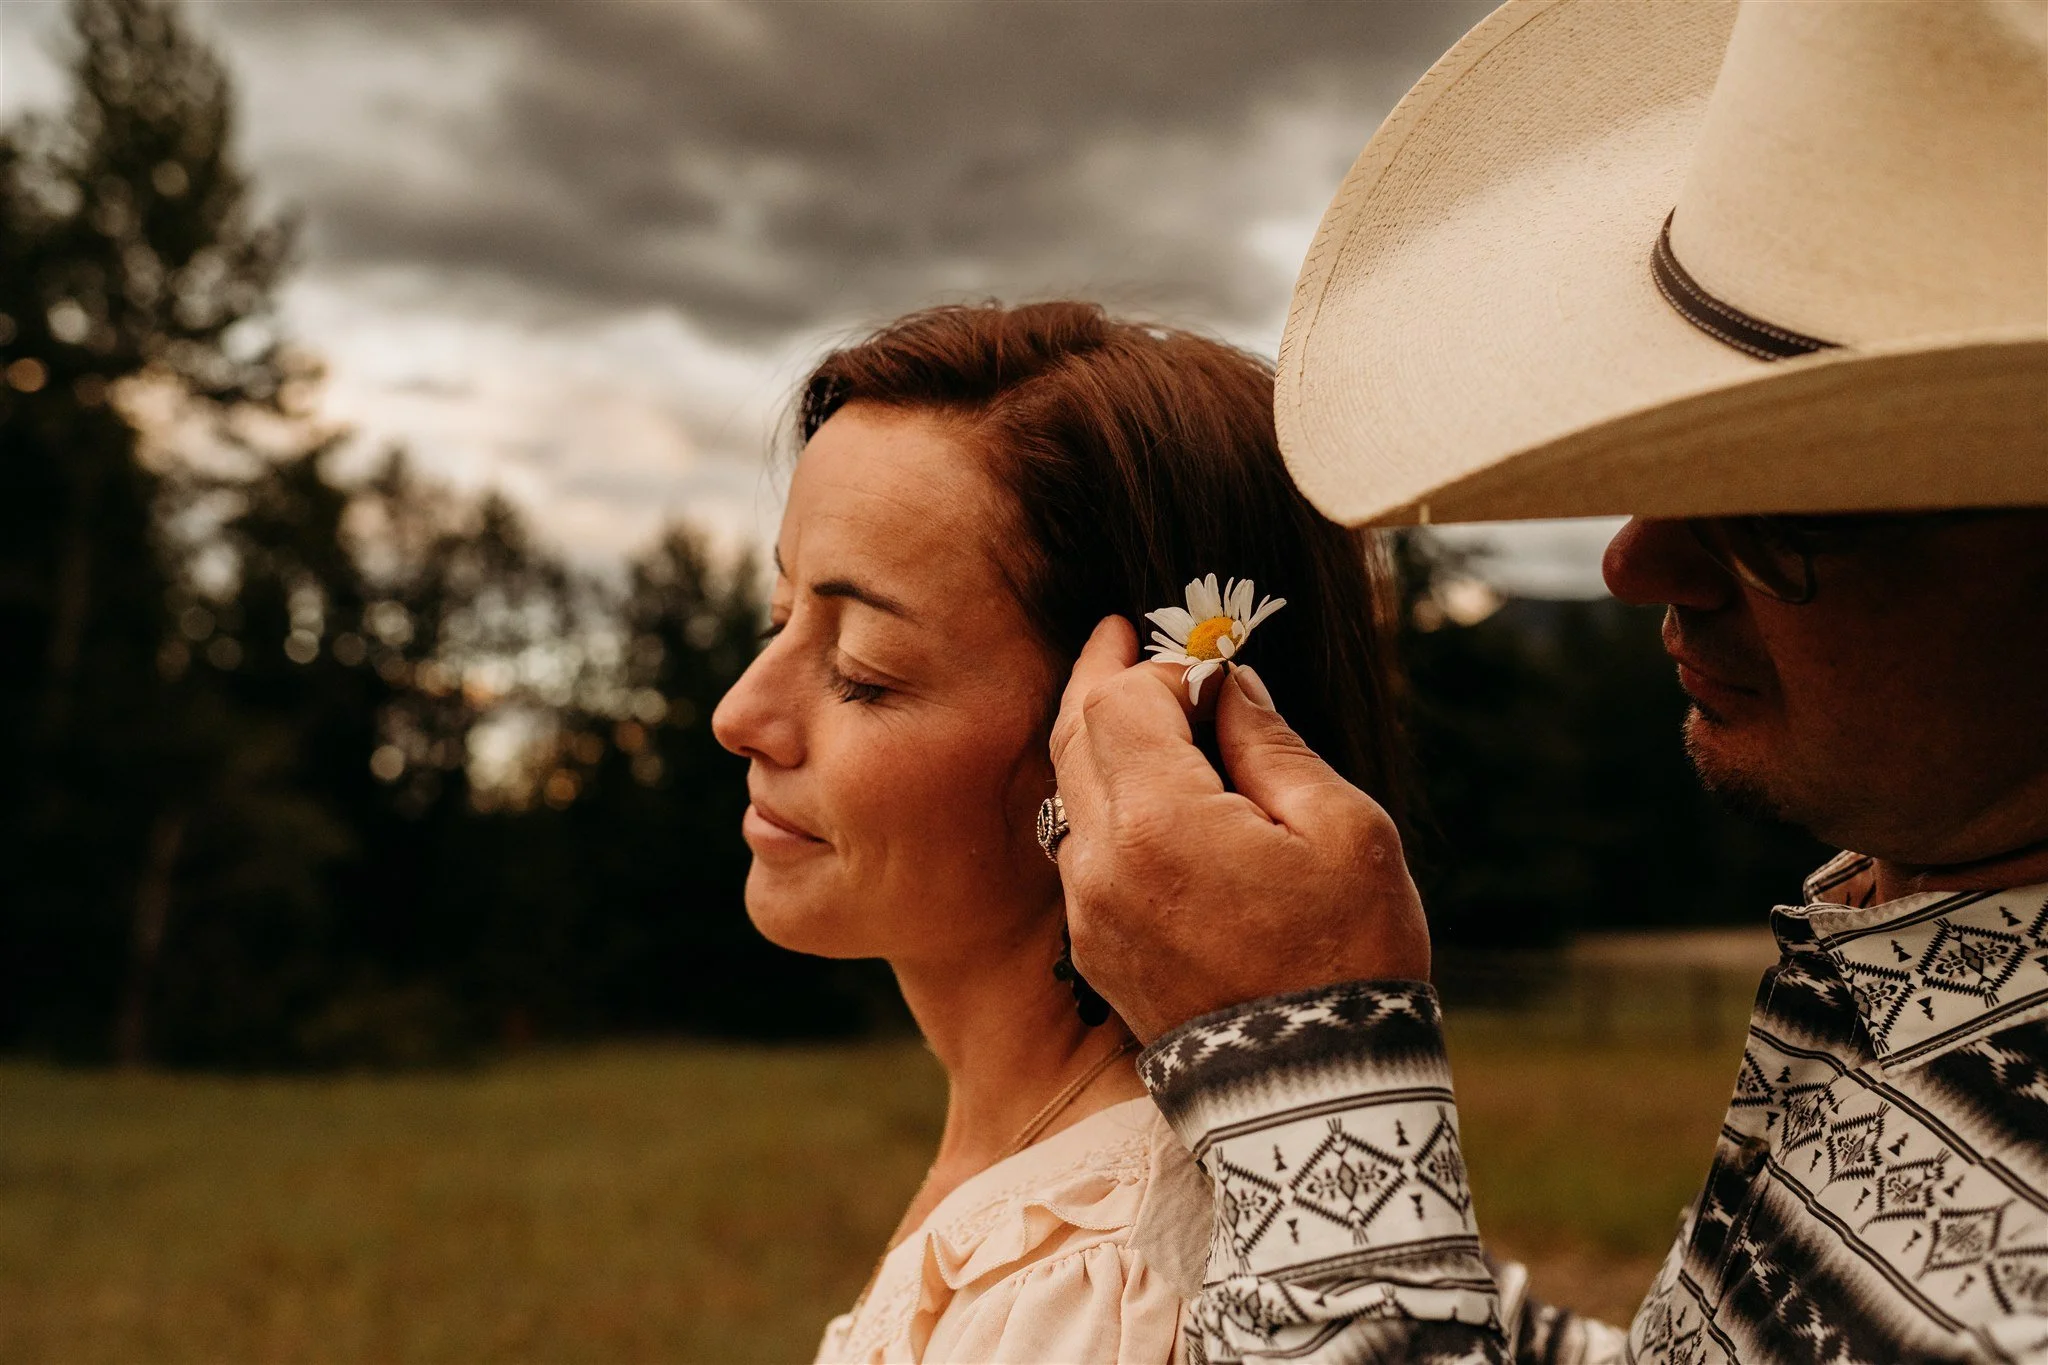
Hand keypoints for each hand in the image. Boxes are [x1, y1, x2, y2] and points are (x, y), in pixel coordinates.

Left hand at [1048, 616, 1429, 1042]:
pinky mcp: (1094, 948)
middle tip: (1123, 633)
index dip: (1159, 663)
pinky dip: (1103, 799)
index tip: (1199, 650)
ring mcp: (1088, 911)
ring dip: (1099, 738)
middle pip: (1076, 736)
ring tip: (1137, 701)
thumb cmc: (1347, 958)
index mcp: (1158, 824)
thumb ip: (1271, 743)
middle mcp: (1101, 863)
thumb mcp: (1342, 829)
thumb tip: (1228, 684)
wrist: (1314, 1096)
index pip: (1122, 701)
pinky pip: (1080, 847)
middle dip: (1104, 678)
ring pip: (1069, 791)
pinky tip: (1142, 784)